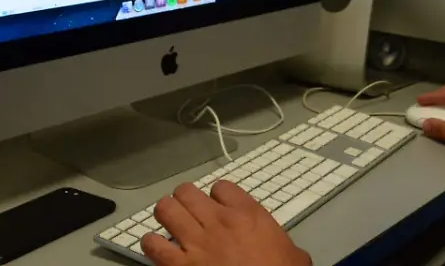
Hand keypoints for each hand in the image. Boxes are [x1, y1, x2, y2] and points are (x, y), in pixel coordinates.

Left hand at [143, 181, 311, 265]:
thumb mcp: (294, 256)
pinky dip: (150, 243)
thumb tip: (288, 252)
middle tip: (188, 209)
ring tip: (169, 221)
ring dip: (166, 214)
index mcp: (248, 215)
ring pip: (166, 209)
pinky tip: (155, 247)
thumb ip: (283, 244)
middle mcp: (219, 222)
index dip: (217, 196)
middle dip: (185, 199)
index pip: (221, 187)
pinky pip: (152, 244)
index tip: (218, 206)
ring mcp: (196, 242)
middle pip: (188, 192)